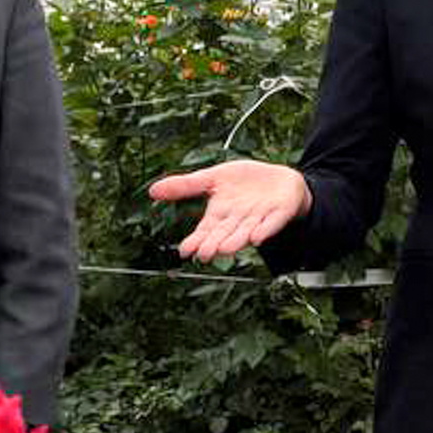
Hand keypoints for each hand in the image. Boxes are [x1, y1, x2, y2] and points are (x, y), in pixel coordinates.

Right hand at [147, 160, 311, 261]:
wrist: (280, 178)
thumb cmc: (244, 183)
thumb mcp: (212, 178)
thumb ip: (185, 186)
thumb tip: (152, 190)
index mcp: (221, 215)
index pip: (206, 230)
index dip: (197, 240)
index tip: (186, 251)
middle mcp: (238, 221)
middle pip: (225, 234)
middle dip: (215, 243)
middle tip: (204, 254)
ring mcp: (260, 218)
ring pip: (246, 231)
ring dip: (236, 240)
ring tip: (225, 249)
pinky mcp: (280, 212)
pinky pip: (272, 222)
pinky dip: (265, 229)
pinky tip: (257, 237)